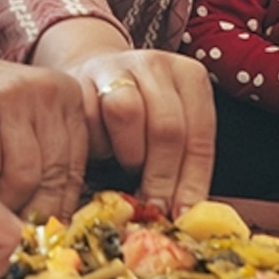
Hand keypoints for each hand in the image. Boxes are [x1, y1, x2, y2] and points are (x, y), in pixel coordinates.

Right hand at [0, 55, 86, 218]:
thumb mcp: (26, 130)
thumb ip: (46, 168)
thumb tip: (57, 229)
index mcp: (67, 98)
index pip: (71, 172)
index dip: (53, 212)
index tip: (35, 234)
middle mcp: (45, 90)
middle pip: (47, 177)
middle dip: (22, 211)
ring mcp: (9, 94)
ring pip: (19, 176)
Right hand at [68, 48, 216, 212]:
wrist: (92, 77)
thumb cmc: (140, 112)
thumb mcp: (172, 127)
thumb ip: (184, 162)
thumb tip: (187, 214)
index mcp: (190, 76)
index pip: (200, 135)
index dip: (192, 181)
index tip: (183, 213)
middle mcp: (156, 65)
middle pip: (167, 127)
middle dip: (162, 177)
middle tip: (155, 207)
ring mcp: (116, 67)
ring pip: (127, 111)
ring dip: (129, 152)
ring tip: (128, 165)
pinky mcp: (78, 78)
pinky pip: (88, 117)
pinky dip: (96, 143)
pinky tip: (102, 148)